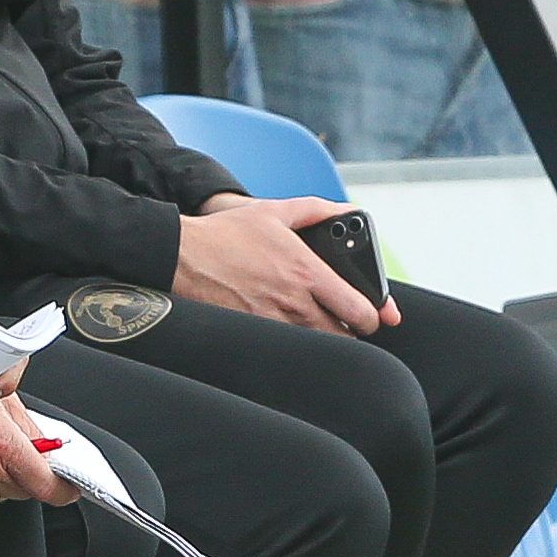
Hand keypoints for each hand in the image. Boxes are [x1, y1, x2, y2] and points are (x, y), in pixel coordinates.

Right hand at [175, 196, 398, 334]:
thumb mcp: (274, 211)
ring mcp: (274, 321)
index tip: (369, 313)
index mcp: (308, 272)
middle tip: (343, 320)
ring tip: (314, 322)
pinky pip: (288, 348)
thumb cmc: (225, 233)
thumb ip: (317, 209)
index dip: (373, 316)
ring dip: (323, 336)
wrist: (182, 254)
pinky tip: (287, 328)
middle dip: (350, 330)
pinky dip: (295, 342)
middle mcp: (295, 302)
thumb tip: (348, 211)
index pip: (362, 312)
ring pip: (319, 345)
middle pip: (346, 337)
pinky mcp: (254, 332)